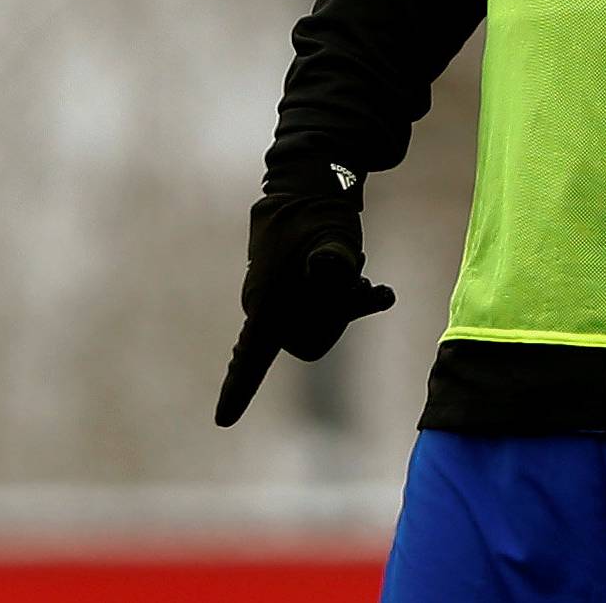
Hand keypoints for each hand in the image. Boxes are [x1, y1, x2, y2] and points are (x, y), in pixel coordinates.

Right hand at [214, 192, 394, 426]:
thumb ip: (333, 259)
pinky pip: (326, 309)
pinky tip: (382, 291)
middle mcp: (268, 308)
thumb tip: (327, 271)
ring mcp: (281, 300)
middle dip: (340, 318)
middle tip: (360, 284)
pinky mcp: (297, 290)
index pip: (251, 357)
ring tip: (363, 277)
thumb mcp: (333, 238)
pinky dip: (354, 300)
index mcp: (267, 306)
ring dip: (348, 305)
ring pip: (322, 323)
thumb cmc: (319, 216)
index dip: (239, 388)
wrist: (311, 186)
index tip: (224, 419)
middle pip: (310, 340)